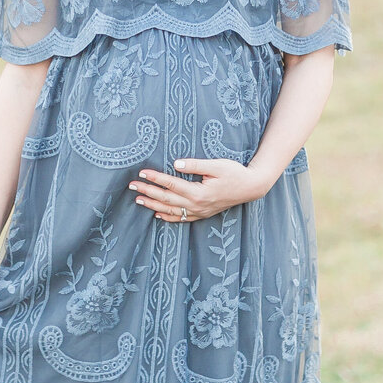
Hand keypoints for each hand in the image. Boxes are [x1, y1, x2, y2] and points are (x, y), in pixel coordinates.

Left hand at [127, 157, 267, 222]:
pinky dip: (168, 217)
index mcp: (199, 192)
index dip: (155, 178)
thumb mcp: (217, 165)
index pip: (171, 184)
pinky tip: (158, 214)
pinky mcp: (203, 214)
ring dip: (153, 205)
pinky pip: (182, 219)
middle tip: (132, 186)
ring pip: (171, 210)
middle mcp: (197, 205)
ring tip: (138, 200)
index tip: (142, 172)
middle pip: (166, 199)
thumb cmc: (234, 172)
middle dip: (148, 192)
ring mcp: (200, 212)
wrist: (251, 187)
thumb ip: (196, 165)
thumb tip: (176, 163)